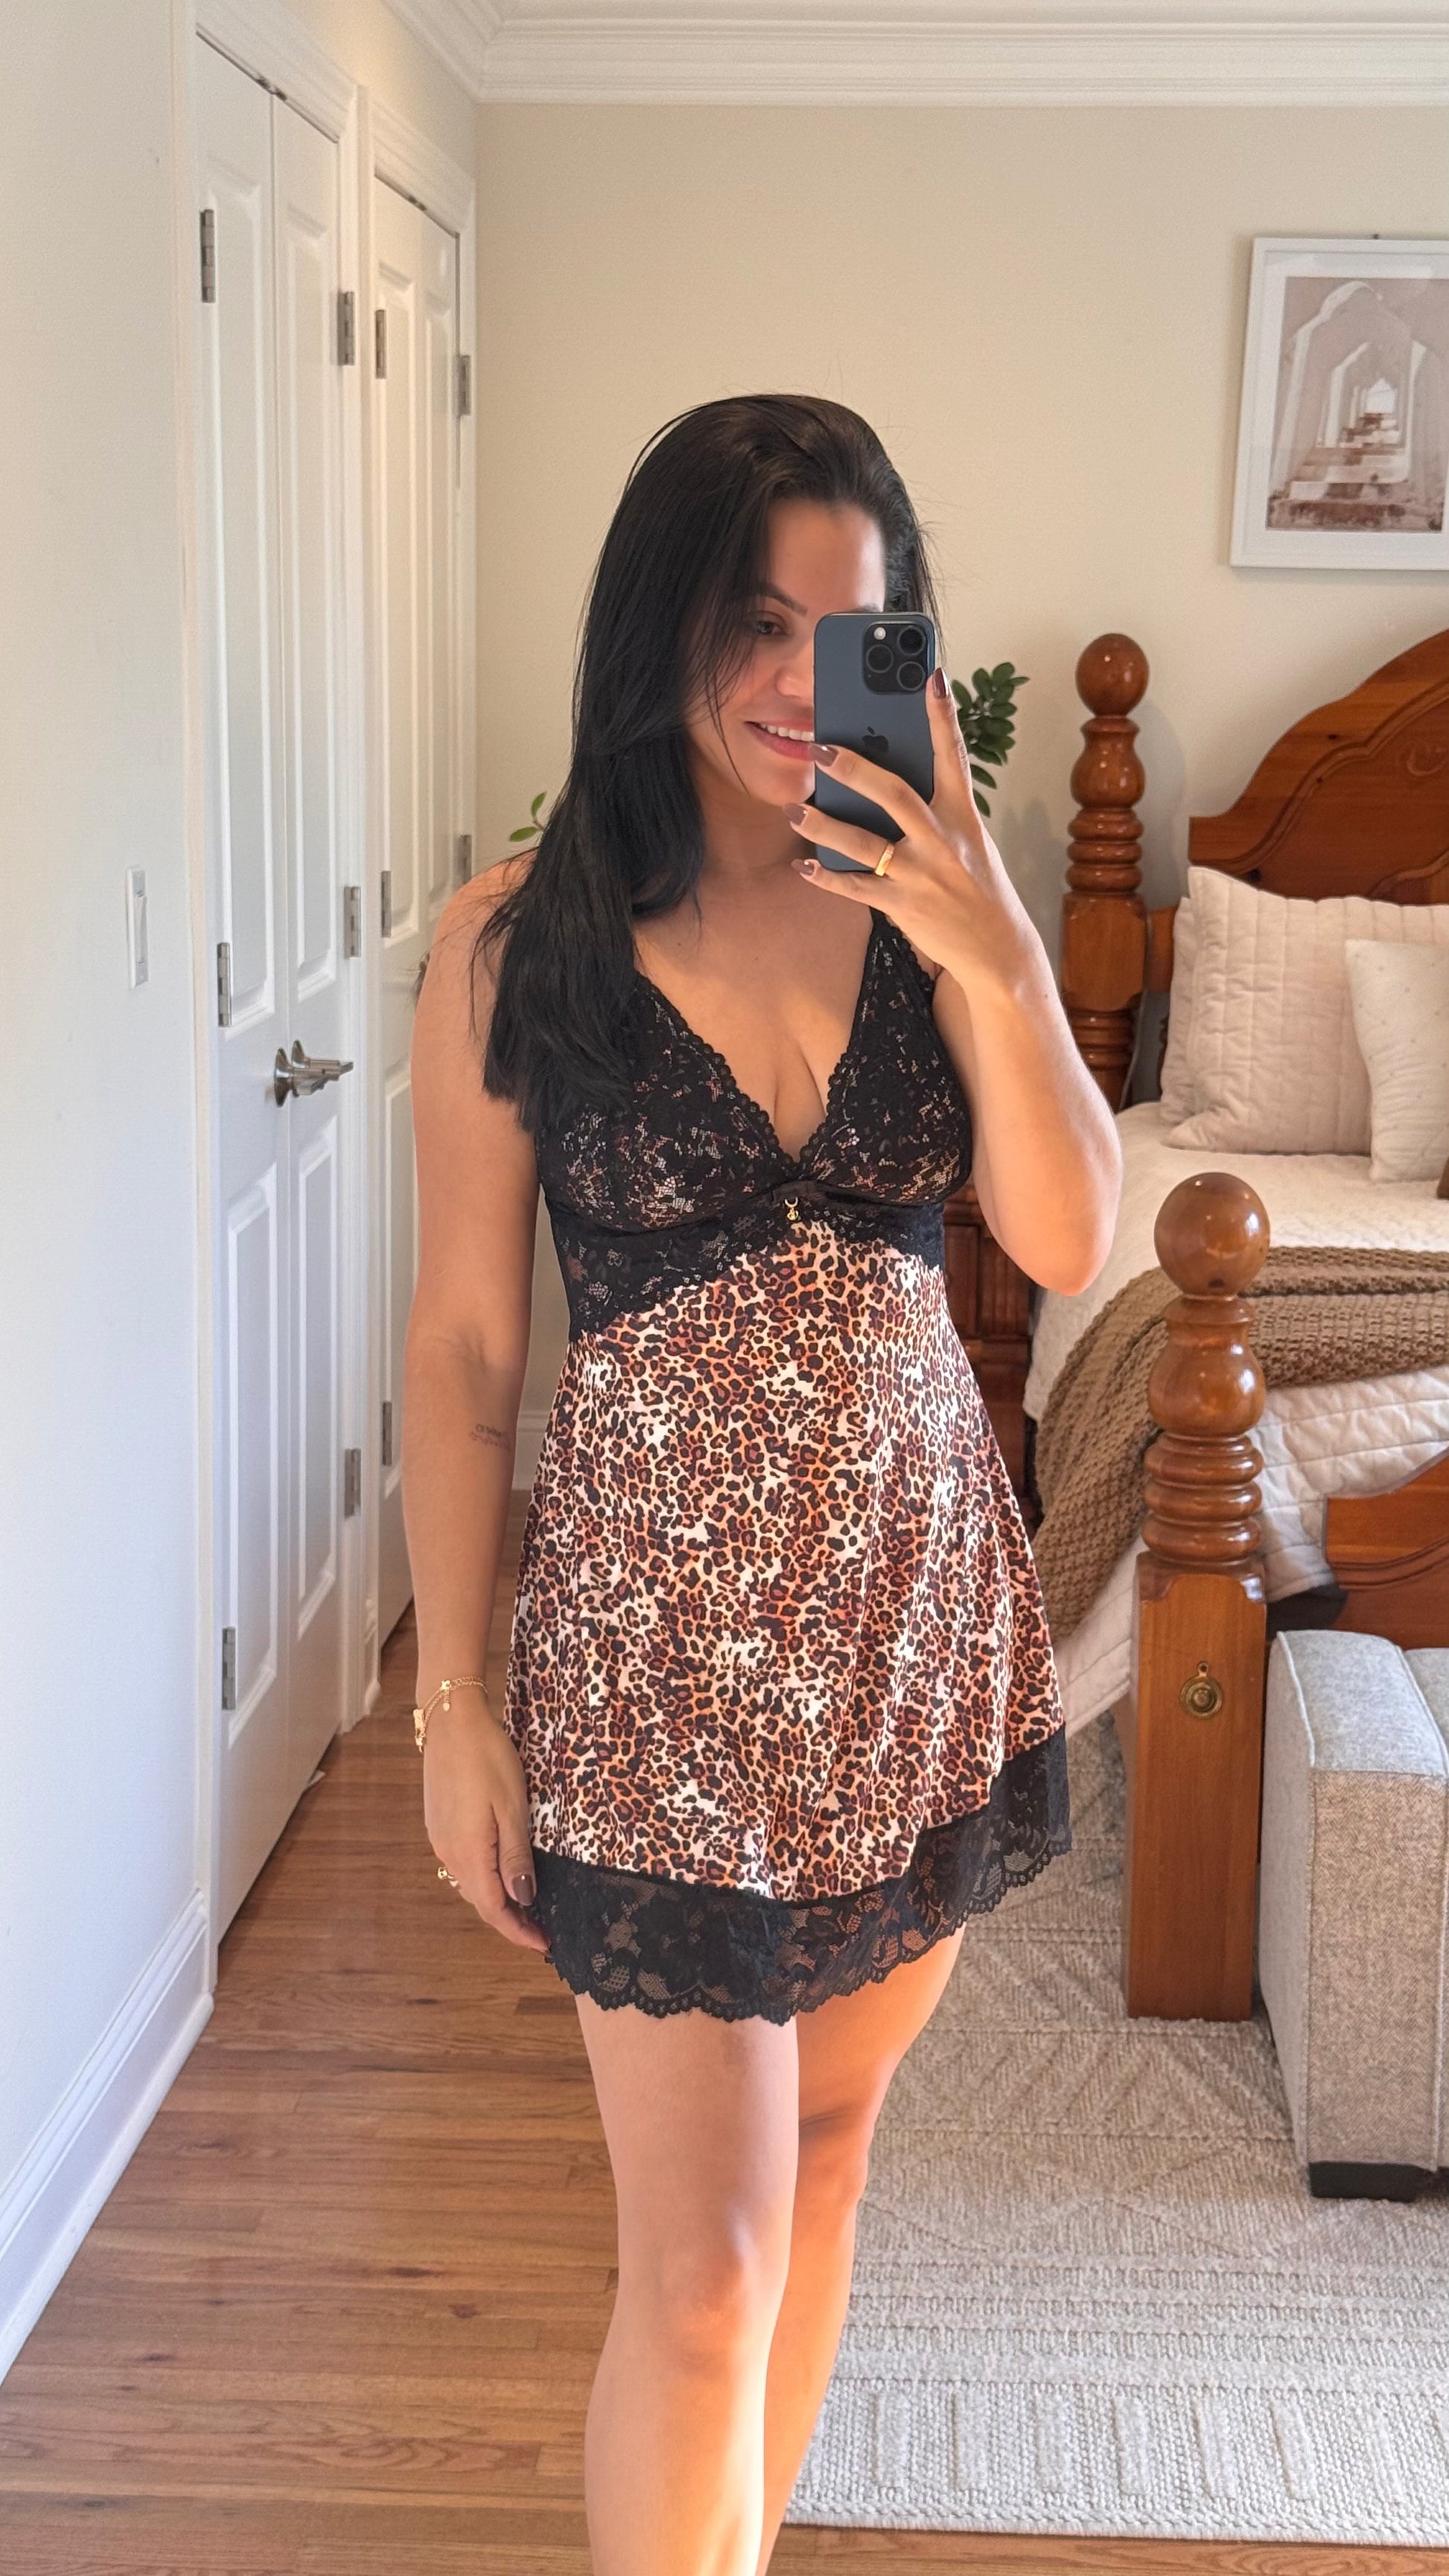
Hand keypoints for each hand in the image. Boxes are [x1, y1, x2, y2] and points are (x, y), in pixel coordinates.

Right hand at [423, 1696, 549, 1955]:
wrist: (451, 1722)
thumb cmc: (487, 1758)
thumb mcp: (512, 1808)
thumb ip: (516, 1857)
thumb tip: (523, 1899)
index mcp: (468, 1853)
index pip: (493, 1909)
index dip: (518, 1931)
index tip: (543, 1944)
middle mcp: (448, 1852)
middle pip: (479, 1901)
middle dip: (510, 1920)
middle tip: (541, 1927)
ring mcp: (439, 1838)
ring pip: (469, 1884)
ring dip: (495, 1900)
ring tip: (525, 1904)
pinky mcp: (438, 1824)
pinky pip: (462, 1865)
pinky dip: (483, 1879)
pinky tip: (499, 1872)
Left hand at [786, 666, 1035, 993]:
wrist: (997, 947)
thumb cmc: (976, 884)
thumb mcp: (967, 840)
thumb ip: (933, 811)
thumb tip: (882, 780)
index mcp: (963, 816)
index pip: (953, 756)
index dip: (943, 715)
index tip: (931, 674)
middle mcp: (943, 840)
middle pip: (894, 793)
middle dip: (854, 768)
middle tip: (819, 748)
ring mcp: (922, 874)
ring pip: (863, 843)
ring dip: (822, 825)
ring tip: (793, 810)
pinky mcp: (903, 906)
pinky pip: (855, 887)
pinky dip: (826, 876)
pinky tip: (804, 865)